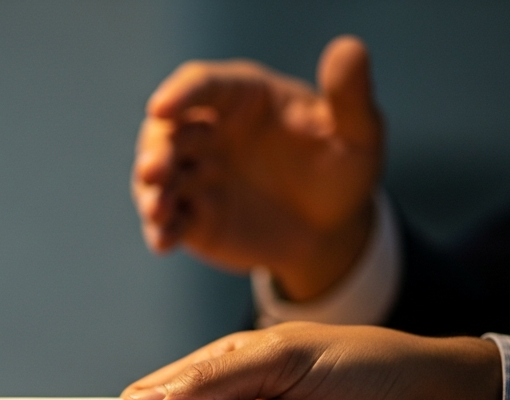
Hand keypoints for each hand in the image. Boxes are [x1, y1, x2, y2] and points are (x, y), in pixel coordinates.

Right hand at [133, 36, 382, 300]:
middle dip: (155, 150)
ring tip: (157, 210)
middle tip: (154, 171)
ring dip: (151, 193)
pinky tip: (164, 242)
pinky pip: (169, 222)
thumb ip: (349, 95)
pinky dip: (161, 230)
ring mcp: (197, 177)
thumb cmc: (343, 168)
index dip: (179, 94)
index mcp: (241, 98)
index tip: (161, 107)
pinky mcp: (194, 217)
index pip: (202, 86)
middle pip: (167, 132)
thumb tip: (350, 48)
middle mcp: (209, 133)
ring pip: (159, 178)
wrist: (332, 229)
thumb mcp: (358, 133)